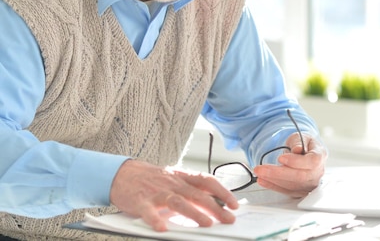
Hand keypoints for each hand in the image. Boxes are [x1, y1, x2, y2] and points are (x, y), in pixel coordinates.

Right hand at [110, 160, 238, 231]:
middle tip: (229, 219)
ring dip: (194, 213)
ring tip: (206, 224)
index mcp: (182, 178)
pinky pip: (149, 212)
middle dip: (215, 207)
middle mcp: (172, 184)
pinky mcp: (140, 202)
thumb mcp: (173, 180)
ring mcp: (157, 192)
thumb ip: (190, 190)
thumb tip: (212, 205)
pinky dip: (156, 220)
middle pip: (197, 194)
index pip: (207, 182)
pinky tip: (162, 229)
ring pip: (178, 202)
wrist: (122, 173)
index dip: (222, 192)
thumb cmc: (151, 179)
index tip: (234, 204)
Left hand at [253, 133, 326, 197]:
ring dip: (273, 180)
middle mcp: (318, 172)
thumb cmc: (303, 144)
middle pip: (300, 176)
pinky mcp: (300, 191)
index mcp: (321, 155)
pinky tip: (263, 180)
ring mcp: (310, 184)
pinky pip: (286, 191)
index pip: (312, 162)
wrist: (302, 152)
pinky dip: (273, 186)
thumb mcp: (301, 136)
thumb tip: (297, 150)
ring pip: (292, 185)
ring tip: (259, 173)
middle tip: (260, 168)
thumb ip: (299, 142)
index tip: (281, 158)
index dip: (296, 161)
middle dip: (278, 173)